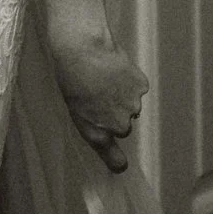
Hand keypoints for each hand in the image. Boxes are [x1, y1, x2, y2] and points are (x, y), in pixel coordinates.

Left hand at [50, 32, 149, 173]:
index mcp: (97, 134)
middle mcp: (119, 125)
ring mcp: (133, 106)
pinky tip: (116, 68)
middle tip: (99, 95)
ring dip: (123, 96)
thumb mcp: (73, 106)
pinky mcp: (141, 87)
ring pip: (132, 105)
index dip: (116, 160)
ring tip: (105, 78)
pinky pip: (138, 88)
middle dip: (116, 114)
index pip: (115, 160)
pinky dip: (130, 80)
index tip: (120, 165)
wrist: (82, 48)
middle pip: (124, 125)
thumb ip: (92, 124)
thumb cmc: (71, 76)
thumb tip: (108, 133)